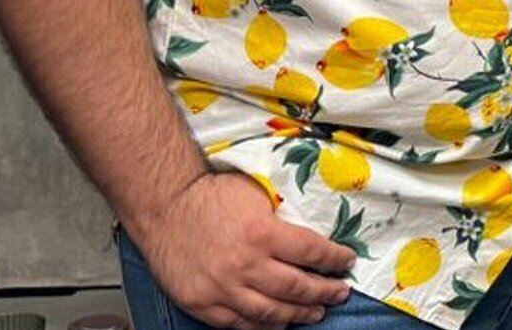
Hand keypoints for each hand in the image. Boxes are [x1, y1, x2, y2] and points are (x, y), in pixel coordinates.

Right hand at [125, 170, 354, 328]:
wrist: (164, 206)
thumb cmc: (210, 196)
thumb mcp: (257, 194)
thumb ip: (283, 217)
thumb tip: (313, 232)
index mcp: (263, 234)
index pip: (312, 252)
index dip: (335, 259)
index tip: (347, 261)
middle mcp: (244, 266)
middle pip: (297, 288)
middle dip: (325, 291)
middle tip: (341, 292)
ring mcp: (221, 289)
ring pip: (270, 313)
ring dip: (298, 314)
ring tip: (317, 311)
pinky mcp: (201, 303)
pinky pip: (238, 324)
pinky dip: (262, 326)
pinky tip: (278, 323)